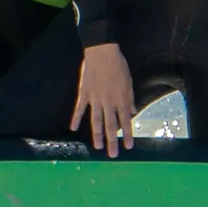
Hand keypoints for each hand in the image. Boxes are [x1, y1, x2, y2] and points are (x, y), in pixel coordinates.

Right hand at [73, 41, 137, 156]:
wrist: (102, 52)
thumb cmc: (118, 65)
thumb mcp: (129, 81)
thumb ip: (130, 98)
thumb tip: (133, 112)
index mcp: (121, 99)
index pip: (126, 121)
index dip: (128, 134)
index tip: (129, 146)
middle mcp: (108, 102)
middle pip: (111, 125)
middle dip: (112, 141)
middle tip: (113, 154)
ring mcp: (95, 99)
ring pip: (96, 121)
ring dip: (97, 135)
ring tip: (97, 147)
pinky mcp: (84, 93)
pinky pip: (79, 108)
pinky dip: (76, 118)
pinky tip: (74, 128)